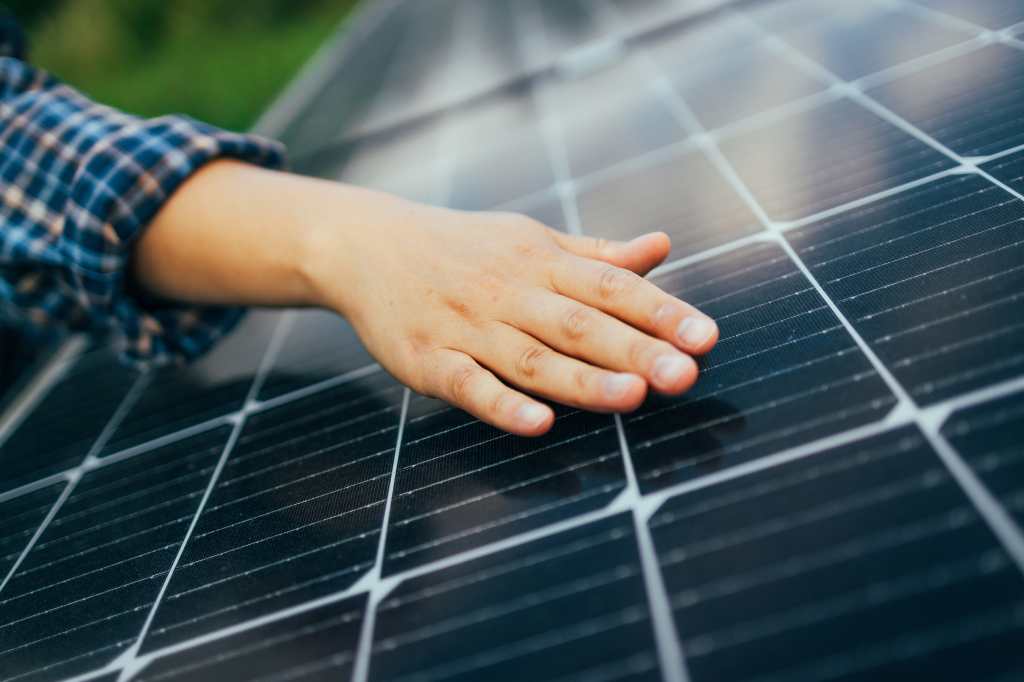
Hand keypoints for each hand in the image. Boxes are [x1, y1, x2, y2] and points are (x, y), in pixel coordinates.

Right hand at [135, 162, 717, 435]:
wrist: (369, 245)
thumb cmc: (464, 247)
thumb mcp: (531, 239)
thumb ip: (597, 254)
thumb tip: (662, 248)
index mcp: (541, 260)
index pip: (611, 286)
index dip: (661, 311)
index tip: (706, 337)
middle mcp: (510, 291)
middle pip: (580, 324)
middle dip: (636, 349)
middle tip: (686, 374)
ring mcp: (467, 327)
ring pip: (532, 357)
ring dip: (584, 380)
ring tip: (634, 398)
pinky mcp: (428, 360)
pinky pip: (469, 384)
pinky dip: (502, 404)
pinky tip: (538, 423)